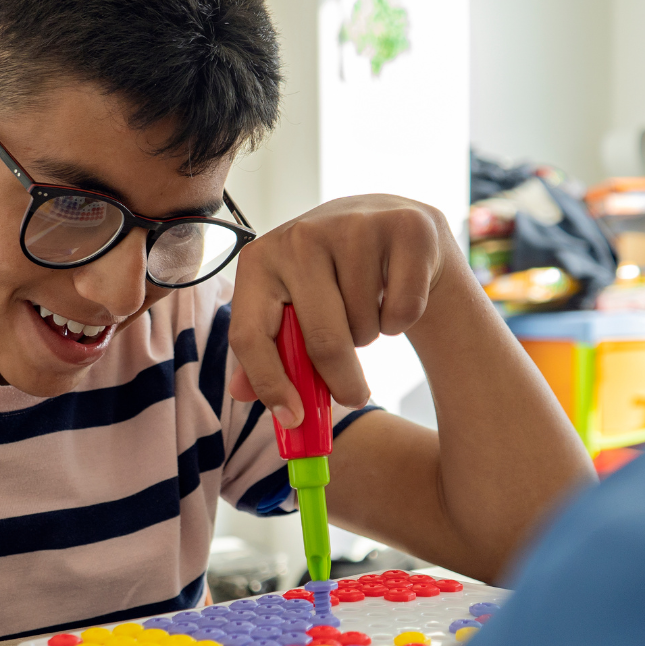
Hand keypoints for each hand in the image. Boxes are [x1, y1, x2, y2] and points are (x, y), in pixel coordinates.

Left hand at [228, 195, 452, 420]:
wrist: (393, 230)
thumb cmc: (332, 282)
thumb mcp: (290, 306)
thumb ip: (263, 350)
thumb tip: (238, 393)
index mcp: (259, 259)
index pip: (250, 334)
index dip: (270, 384)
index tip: (293, 420)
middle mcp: (301, 235)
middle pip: (320, 339)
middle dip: (340, 382)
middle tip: (353, 399)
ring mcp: (354, 225)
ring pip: (364, 325)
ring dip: (368, 337)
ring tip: (364, 308)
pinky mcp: (406, 228)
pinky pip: (403, 310)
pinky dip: (401, 320)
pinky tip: (393, 292)